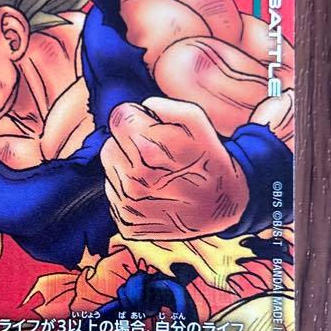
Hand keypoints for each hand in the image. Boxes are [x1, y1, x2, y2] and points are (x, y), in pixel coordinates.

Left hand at [100, 97, 248, 240]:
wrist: (221, 207)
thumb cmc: (208, 160)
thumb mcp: (196, 120)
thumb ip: (160, 106)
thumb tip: (134, 111)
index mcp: (149, 150)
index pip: (118, 118)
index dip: (136, 119)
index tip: (150, 129)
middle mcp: (134, 180)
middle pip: (109, 145)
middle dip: (129, 145)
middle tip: (157, 156)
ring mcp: (129, 206)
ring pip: (110, 171)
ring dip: (127, 169)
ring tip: (157, 176)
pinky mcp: (127, 224)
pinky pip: (113, 196)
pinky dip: (128, 193)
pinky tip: (153, 194)